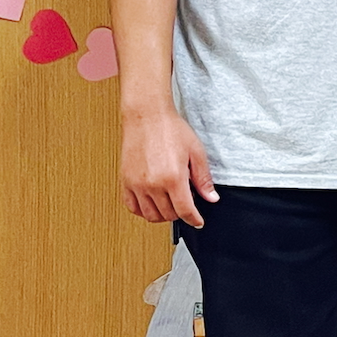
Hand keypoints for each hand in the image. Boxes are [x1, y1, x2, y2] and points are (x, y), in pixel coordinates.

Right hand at [119, 105, 218, 227]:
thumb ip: (203, 178)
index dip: (194, 219)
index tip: (198, 221)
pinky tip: (151, 202)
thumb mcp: (196, 152)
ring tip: (169, 203)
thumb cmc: (171, 129)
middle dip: (180, 213)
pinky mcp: (125, 181)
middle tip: (185, 201)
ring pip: (150, 215)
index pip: (185, 211)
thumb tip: (211, 198)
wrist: (147, 115)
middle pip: (168, 215)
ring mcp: (137, 184)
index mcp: (173, 178)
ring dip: (162, 214)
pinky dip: (142, 210)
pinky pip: (132, 207)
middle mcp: (153, 184)